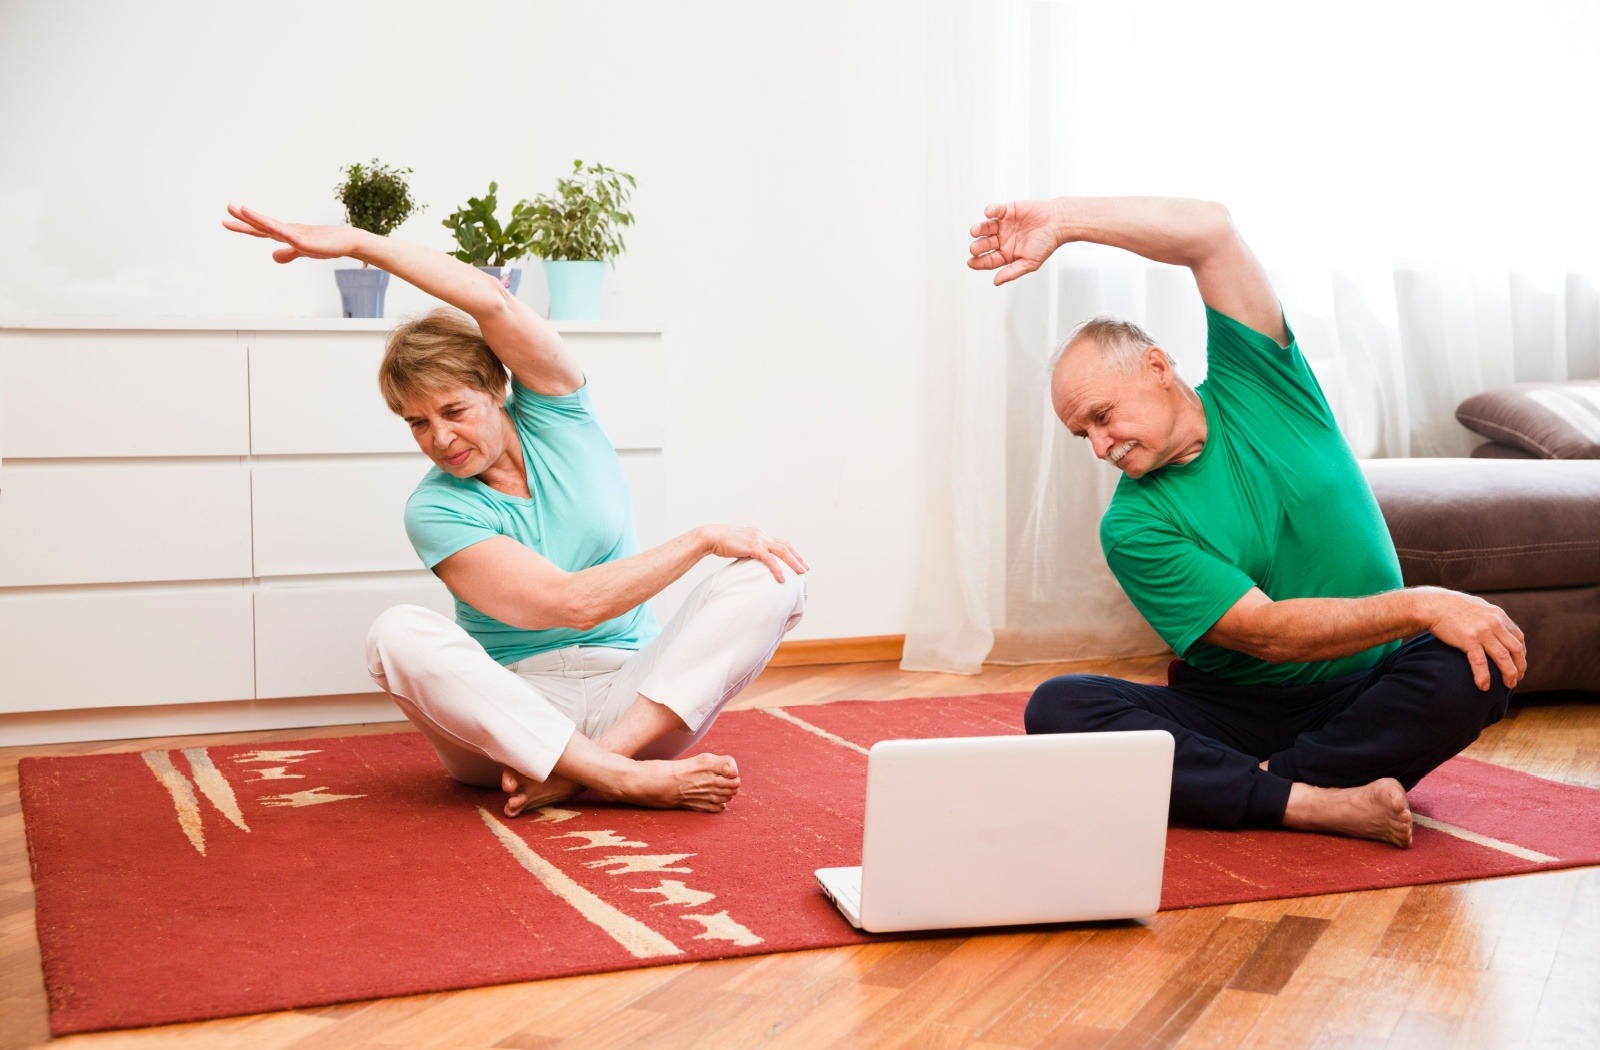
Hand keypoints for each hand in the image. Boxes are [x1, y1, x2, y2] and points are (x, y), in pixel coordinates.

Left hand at [222, 203, 363, 263]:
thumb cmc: (327, 244)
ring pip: (273, 225)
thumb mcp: (302, 251)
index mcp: (285, 233)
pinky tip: (269, 226)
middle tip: (228, 207)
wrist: (348, 241)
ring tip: (242, 210)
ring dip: (258, 218)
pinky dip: (279, 230)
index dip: (243, 226)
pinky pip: (290, 236)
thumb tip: (273, 257)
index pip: (259, 230)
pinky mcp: (307, 241)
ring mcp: (297, 234)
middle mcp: (288, 230)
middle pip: (262, 225)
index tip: (226, 221)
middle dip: (244, 218)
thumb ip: (287, 253)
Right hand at [699, 526, 808, 582]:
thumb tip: (754, 563)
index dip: (792, 552)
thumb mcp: (740, 546)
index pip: (781, 542)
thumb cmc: (723, 543)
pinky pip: (769, 559)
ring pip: (782, 551)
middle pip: (786, 546)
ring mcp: (759, 539)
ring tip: (800, 572)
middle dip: (797, 557)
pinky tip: (782, 578)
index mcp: (760, 535)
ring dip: (793, 562)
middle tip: (805, 568)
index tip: (799, 561)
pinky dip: (777, 569)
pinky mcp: (753, 546)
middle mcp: (762, 535)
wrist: (712, 537)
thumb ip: (749, 552)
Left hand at [967, 199, 1062, 285]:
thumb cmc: (1046, 243)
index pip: (989, 259)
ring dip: (980, 229)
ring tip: (975, 231)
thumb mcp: (1030, 263)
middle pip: (985, 244)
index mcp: (1006, 254)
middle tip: (974, 248)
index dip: (979, 262)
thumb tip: (996, 282)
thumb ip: (1012, 272)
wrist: (1058, 223)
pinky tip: (988, 213)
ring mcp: (1004, 225)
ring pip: (986, 227)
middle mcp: (1002, 240)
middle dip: (978, 246)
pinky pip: (996, 210)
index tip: (971, 262)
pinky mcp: (1007, 211)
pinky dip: (991, 210)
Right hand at [1417, 587, 1526, 689]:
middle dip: (1519, 667)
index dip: (1521, 654)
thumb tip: (1496, 627)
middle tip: (1517, 678)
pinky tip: (1484, 686)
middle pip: (1515, 649)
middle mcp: (1494, 623)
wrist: (1432, 604)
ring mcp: (1483, 632)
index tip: (1518, 664)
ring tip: (1509, 685)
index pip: (1518, 637)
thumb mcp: (1477, 607)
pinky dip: (1484, 676)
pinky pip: (1480, 662)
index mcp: (1498, 615)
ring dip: (1509, 674)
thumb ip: (1489, 617)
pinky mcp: (1468, 640)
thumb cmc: (1451, 606)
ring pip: (1503, 657)